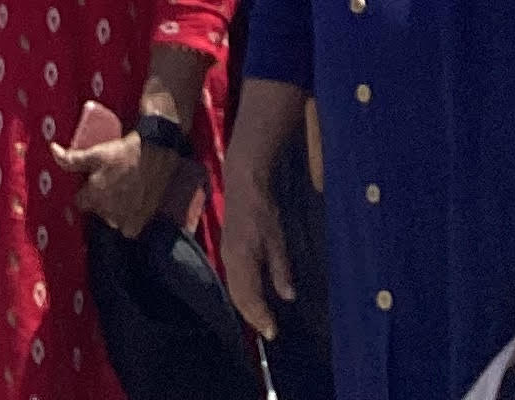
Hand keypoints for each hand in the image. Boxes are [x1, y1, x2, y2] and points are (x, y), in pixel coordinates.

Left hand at [51, 126, 181, 241]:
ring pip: (112, 219)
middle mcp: (107, 213)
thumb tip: (52, 150)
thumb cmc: (123, 152)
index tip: (89, 184)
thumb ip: (71, 158)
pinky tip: (132, 202)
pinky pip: (128, 227)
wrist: (156, 154)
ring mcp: (125, 220)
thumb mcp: (96, 153)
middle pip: (97, 211)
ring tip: (122, 191)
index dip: (83, 193)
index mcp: (94, 197)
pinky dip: (128, 218)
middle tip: (109, 183)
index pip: (79, 203)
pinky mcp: (140, 223)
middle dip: (100, 201)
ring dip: (114, 210)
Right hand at [219, 172, 294, 345]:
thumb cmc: (262, 210)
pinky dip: (243, 294)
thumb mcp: (276, 239)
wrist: (244, 183)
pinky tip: (254, 296)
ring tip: (261, 320)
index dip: (261, 317)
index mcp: (241, 261)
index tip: (273, 332)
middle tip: (268, 331)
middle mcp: (230, 262)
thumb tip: (288, 297)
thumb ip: (281, 269)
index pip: (249, 297)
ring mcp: (227, 255)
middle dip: (252, 317)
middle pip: (238, 297)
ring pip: (234, 290)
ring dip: (246, 307)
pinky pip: (233, 280)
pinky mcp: (228, 249)